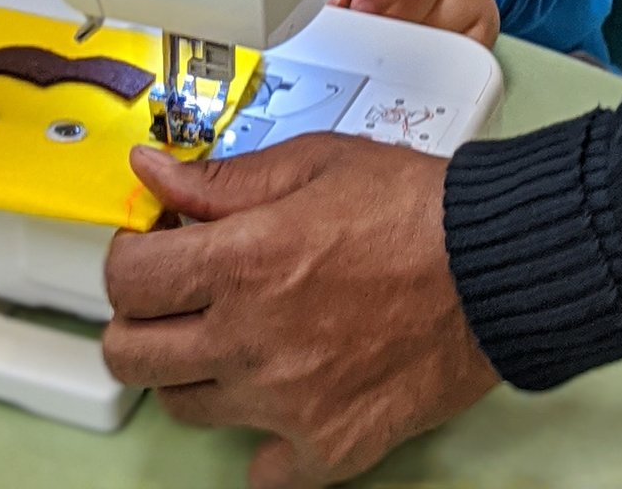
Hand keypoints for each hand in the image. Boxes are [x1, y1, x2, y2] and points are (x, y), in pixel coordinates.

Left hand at [103, 134, 497, 485]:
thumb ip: (223, 178)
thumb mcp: (313, 164)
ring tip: (232, 333)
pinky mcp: (327, 447)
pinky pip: (262, 472)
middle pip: (133, 355)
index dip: (128, 257)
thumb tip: (153, 170)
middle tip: (173, 295)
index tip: (150, 248)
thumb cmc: (413, 208)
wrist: (493, 269)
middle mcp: (250, 339)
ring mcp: (285, 403)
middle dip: (139, 318)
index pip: (127, 279)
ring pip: (183, 407)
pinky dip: (262, 443)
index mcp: (242, 260)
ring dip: (193, 369)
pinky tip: (279, 399)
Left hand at [330, 0, 498, 46]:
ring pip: (433, 40)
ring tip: (386, 36)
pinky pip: (460, 58)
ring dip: (403, 52)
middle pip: (412, 10)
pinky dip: (434, 65)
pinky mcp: (485, 20)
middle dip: (377, 31)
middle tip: (355, 39)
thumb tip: (328, 8)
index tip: (360, 12)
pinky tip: (416, 50)